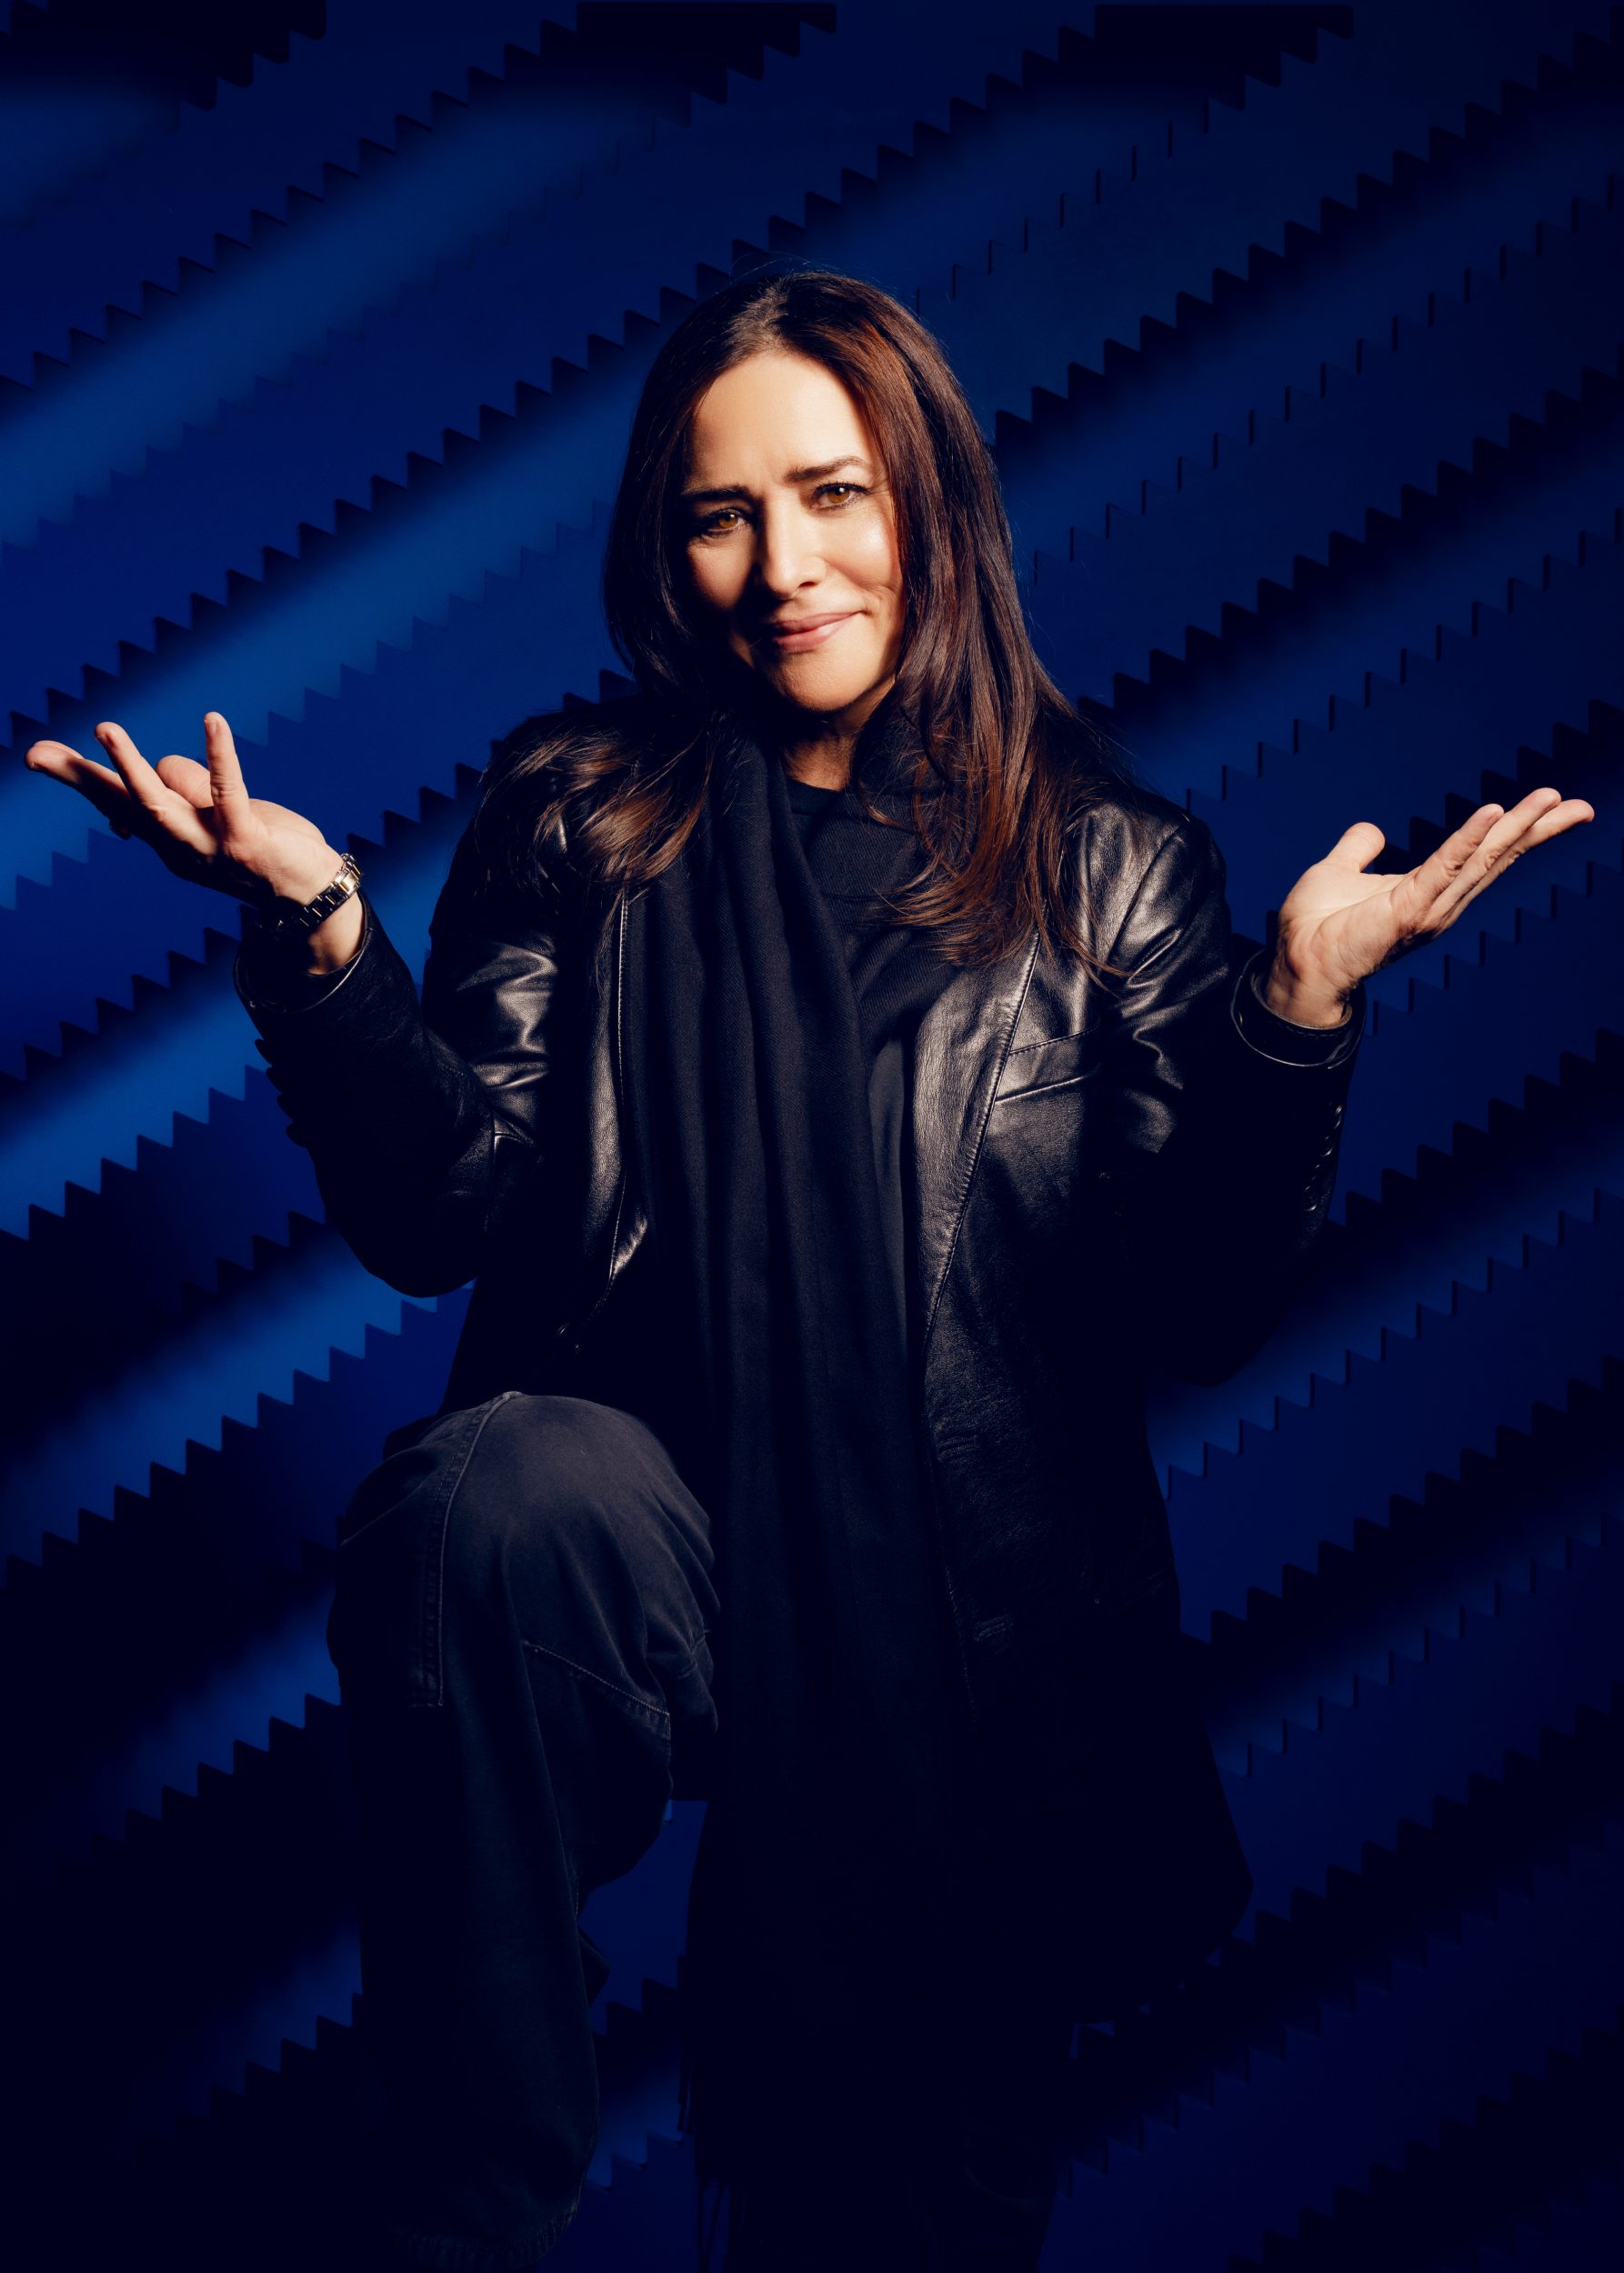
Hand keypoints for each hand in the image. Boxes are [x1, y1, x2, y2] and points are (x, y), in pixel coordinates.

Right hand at [23, 712, 342, 907]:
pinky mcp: (244, 841)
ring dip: (130, 767)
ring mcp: (208, 847)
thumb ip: (184, 792)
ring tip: (104, 729)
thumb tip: (153, 771)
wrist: (310, 895)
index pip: (114, 802)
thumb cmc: (262, 845)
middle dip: (83, 777)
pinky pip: (227, 792)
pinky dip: (218, 756)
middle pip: (122, 804)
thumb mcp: (215, 816)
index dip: (78, 778)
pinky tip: (213, 721)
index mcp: (166, 840)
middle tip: (40, 753)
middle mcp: (178, 847)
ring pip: (159, 803)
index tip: (35, 756)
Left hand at [1266, 786, 1596, 1020]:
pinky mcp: (1408, 909)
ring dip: (1517, 827)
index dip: (1518, 829)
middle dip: (1538, 829)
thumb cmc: (1316, 928)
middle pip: (1497, 857)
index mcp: (1429, 890)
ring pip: (1482, 859)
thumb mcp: (1338, 873)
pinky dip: (1469, 839)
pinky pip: (1445, 867)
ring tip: (1551, 800)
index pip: (1483, 855)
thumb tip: (1373, 831)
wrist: (1295, 963)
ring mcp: (1427, 907)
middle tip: (1582, 806)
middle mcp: (1439, 902)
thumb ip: (1357, 851)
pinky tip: (1495, 812)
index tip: (1554, 805)